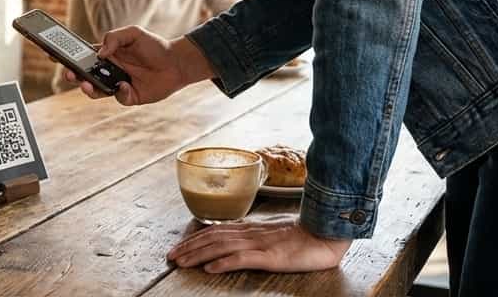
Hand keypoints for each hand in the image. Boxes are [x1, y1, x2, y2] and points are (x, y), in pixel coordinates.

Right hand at [64, 27, 211, 105]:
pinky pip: (118, 97)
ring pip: (95, 90)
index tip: (51, 53)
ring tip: (86, 84)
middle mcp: (108, 71)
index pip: (81, 56)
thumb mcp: (133, 33)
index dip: (66, 55)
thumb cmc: (154, 46)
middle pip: (83, 75)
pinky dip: (119, 92)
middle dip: (72, 74)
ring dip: (88, 88)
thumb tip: (100, 53)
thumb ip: (114, 38)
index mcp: (106, 54)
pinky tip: (125, 85)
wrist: (176, 62)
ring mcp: (117, 84)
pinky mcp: (129, 96)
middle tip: (68, 73)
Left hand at [166, 218, 352, 272]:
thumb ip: (254, 237)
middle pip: (212, 238)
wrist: (327, 234)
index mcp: (251, 228)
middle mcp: (251, 233)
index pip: (215, 231)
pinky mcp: (271, 257)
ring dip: (198, 255)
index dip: (194, 239)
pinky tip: (210, 268)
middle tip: (170, 257)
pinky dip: (224, 262)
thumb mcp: (273, 235)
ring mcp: (260, 244)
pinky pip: (243, 258)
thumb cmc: (303, 236)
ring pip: (221, 247)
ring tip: (181, 262)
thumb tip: (233, 242)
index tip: (178, 247)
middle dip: (189, 248)